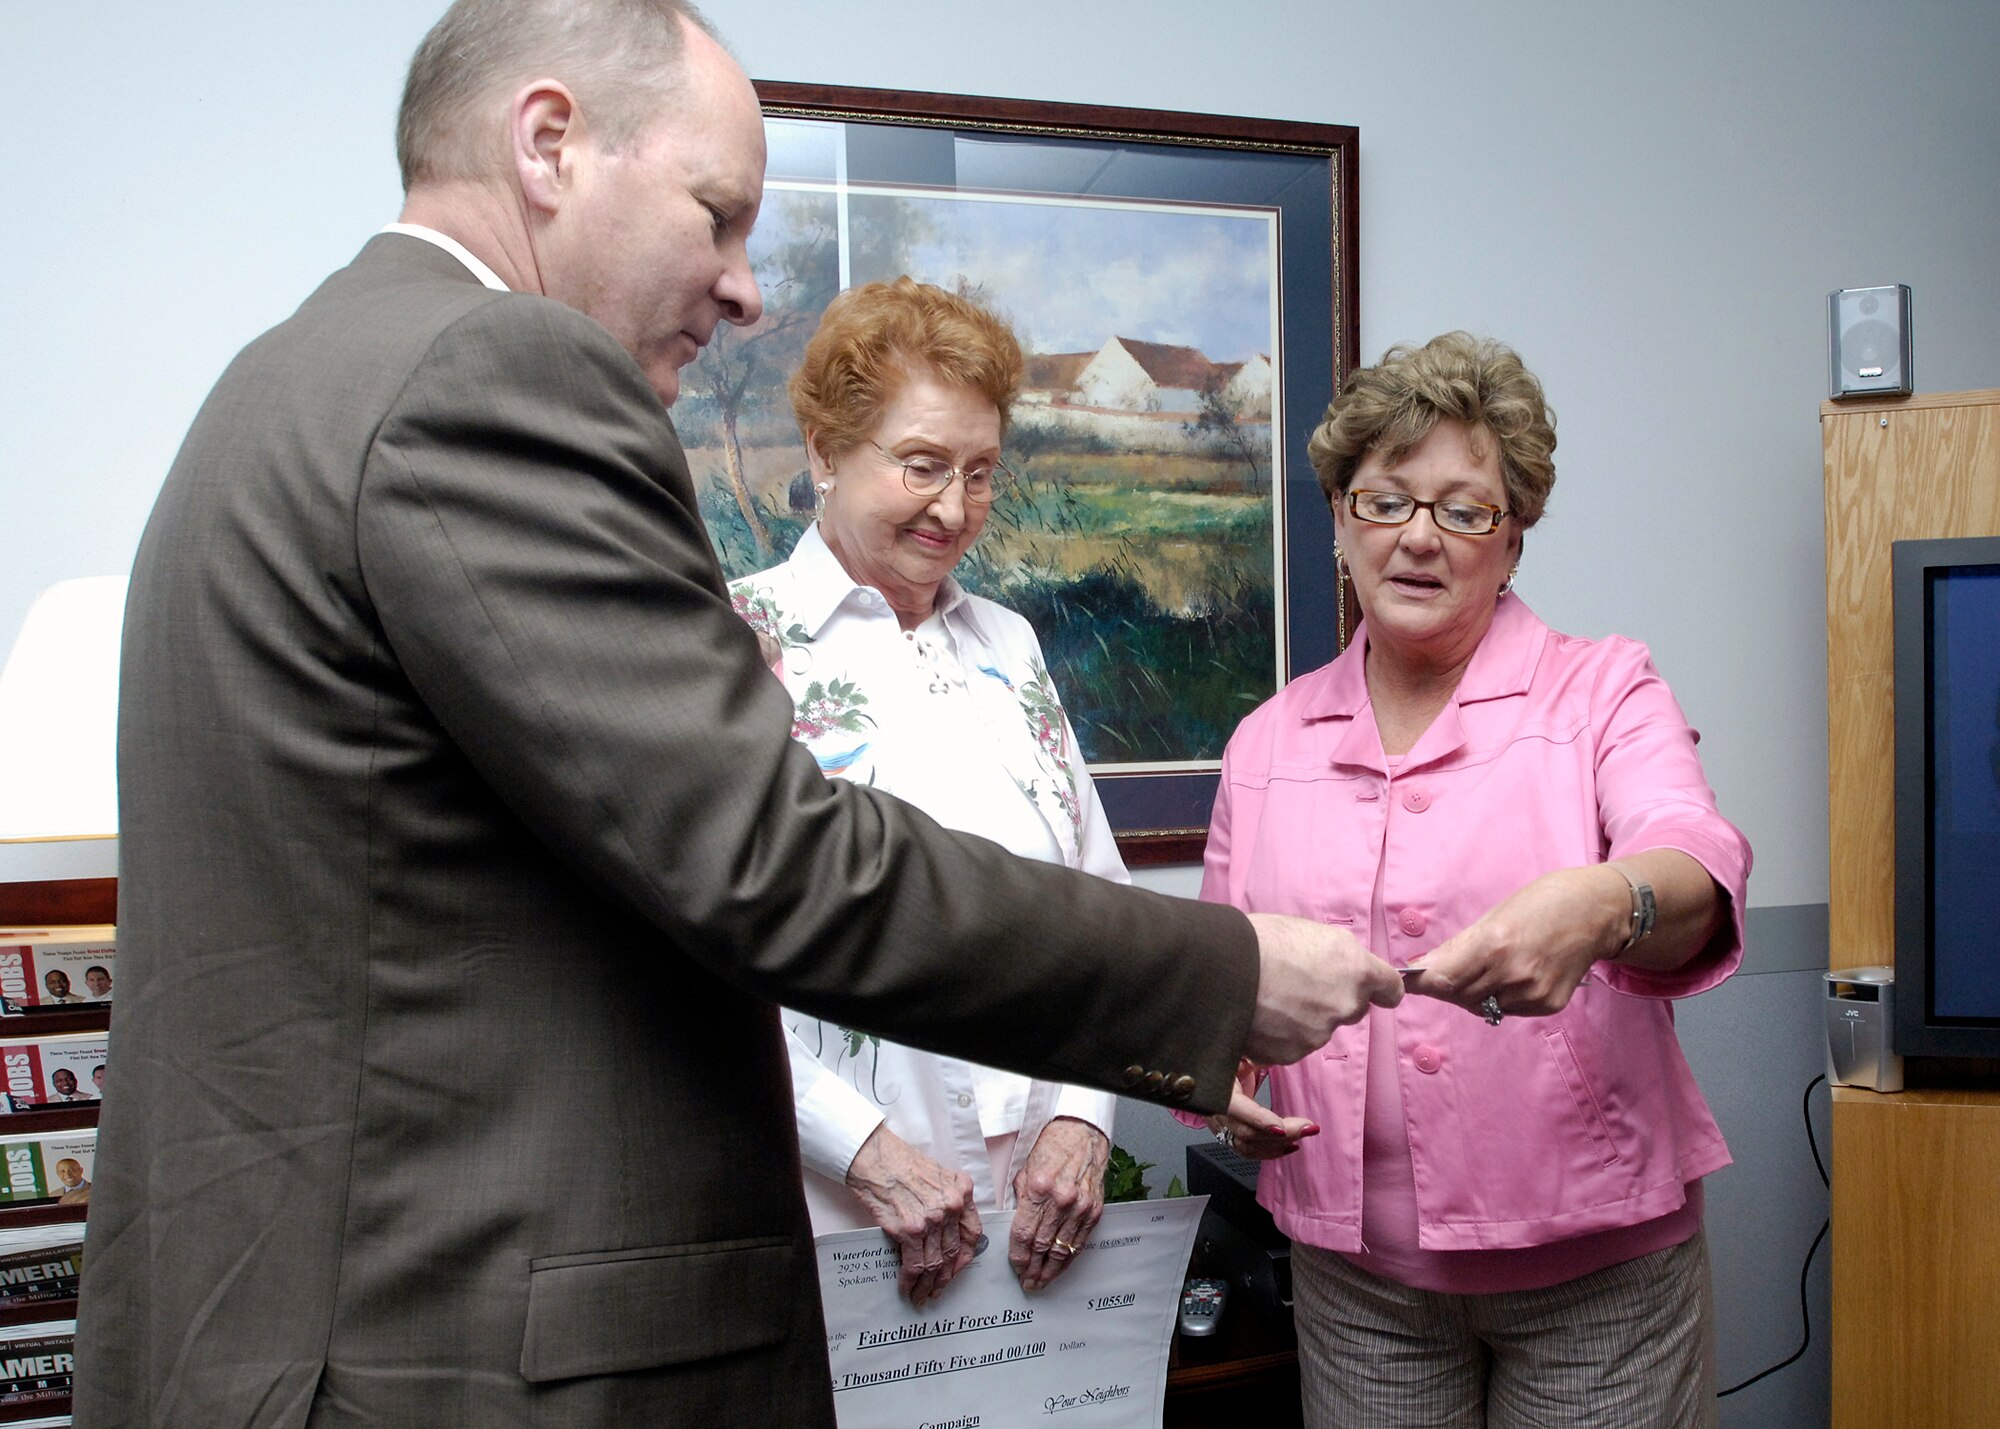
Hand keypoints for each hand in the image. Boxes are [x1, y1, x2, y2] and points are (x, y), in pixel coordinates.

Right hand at [844, 1123, 981, 1306]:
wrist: (874, 1157)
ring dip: (928, 1284)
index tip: (958, 1268)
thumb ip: (948, 1201)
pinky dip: (911, 1280)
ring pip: (935, 1263)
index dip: (966, 1256)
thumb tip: (946, 1233)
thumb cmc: (900, 1163)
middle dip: (945, 1276)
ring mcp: (931, 1220)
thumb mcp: (937, 1176)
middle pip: (953, 1252)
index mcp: (962, 1192)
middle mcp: (951, 1207)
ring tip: (922, 1295)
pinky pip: (915, 1264)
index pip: (973, 1233)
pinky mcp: (909, 1230)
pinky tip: (906, 1286)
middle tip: (938, 1289)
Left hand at [1009, 1117, 1108, 1291]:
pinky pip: (1079, 1242)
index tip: (1016, 1268)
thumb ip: (1020, 1201)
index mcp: (1038, 1189)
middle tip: (1027, 1282)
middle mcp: (1060, 1200)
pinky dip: (1069, 1259)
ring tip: (1042, 1282)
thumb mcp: (1025, 1171)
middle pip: (1042, 1245)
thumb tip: (1015, 1230)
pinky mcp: (1094, 1210)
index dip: (1018, 1256)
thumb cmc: (1050, 1149)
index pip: (1024, 1233)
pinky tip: (1060, 1268)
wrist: (1082, 1135)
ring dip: (1050, 1270)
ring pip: (1062, 1248)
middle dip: (1032, 1268)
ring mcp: (1080, 1207)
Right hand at [1206, 1058, 1317, 1160]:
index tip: (1282, 1127)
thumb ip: (1257, 1052)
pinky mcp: (1226, 1131)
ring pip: (1246, 1146)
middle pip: (1246, 1133)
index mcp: (1215, 1086)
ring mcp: (1218, 1123)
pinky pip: (1245, 1149)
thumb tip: (1279, 1050)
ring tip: (1301, 1135)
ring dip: (1276, 1146)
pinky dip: (1267, 1151)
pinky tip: (1287, 1146)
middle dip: (1281, 1134)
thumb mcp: (1239, 1047)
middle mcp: (1214, 1109)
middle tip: (1308, 1127)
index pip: (1235, 1109)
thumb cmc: (1224, 1053)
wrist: (1206, 1060)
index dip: (1259, 1121)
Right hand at [1244, 913, 1402, 1064]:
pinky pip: (1294, 1045)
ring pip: (1321, 1028)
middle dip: (1333, 1000)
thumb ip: (1339, 957)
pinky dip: (1282, 1035)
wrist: (1220, 966)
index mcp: (1357, 970)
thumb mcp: (1313, 933)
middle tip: (1299, 985)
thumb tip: (1345, 970)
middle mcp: (1345, 1005)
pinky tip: (1261, 1015)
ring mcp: (1319, 1034)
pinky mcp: (1293, 1054)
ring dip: (1304, 1018)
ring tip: (1271, 997)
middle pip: (1352, 1009)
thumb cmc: (1261, 939)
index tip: (1373, 991)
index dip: (1380, 989)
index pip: (1391, 989)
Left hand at [1404, 866, 1622, 1018]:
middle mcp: (1513, 975)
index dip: (1421, 983)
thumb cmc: (1542, 903)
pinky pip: (1508, 1010)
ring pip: (1482, 1006)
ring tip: (1489, 967)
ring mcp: (1533, 994)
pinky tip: (1513, 976)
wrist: (1597, 911)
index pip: (1441, 979)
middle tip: (1449, 970)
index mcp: (1493, 945)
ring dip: (1473, 994)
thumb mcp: (1493, 916)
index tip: (1407, 982)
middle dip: (1446, 986)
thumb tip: (1419, 968)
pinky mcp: (1548, 1005)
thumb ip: (1456, 948)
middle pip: (1458, 996)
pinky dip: (1500, 998)